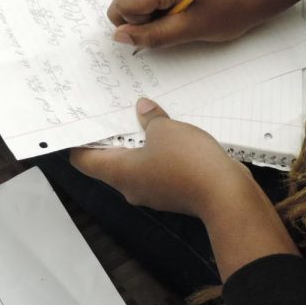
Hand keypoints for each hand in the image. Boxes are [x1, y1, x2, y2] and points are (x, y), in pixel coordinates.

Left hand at [69, 97, 251, 218]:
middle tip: (117, 110)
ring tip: (146, 116)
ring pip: (136, 164)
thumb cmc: (187, 161)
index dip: (80, 141)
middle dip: (114, 135)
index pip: (83, 160)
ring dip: (140, 142)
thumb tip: (142, 109)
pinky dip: (159, 152)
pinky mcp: (172, 192)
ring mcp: (152, 192)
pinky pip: (157, 169)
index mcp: (119, 172)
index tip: (85, 120)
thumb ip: (150, 118)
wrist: (225, 195)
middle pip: (110, 161)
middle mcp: (130, 186)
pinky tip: (171, 133)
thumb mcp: (166, 129)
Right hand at [107, 0, 305, 50]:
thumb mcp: (191, 29)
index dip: (141, 25)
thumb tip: (118, 37)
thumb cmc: (228, 10)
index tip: (169, 24)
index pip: (122, 7)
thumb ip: (152, 36)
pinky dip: (154, 6)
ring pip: (129, 0)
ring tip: (180, 13)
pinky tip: (178, 6)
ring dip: (149, 14)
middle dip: (143, 20)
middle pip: (122, 2)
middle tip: (176, 20)